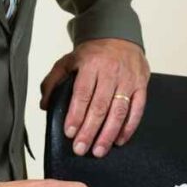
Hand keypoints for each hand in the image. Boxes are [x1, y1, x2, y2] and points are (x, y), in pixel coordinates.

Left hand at [39, 38, 149, 157]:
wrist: (118, 36)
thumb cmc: (92, 53)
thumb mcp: (68, 61)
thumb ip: (53, 81)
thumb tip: (45, 105)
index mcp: (91, 64)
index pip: (83, 93)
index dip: (76, 115)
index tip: (70, 133)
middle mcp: (111, 72)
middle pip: (100, 106)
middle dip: (90, 130)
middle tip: (81, 148)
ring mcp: (128, 79)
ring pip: (119, 111)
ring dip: (108, 134)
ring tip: (98, 150)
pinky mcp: (141, 86)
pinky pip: (137, 110)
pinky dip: (128, 127)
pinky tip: (118, 140)